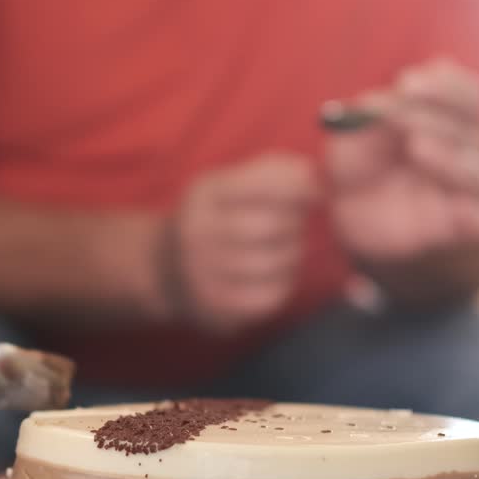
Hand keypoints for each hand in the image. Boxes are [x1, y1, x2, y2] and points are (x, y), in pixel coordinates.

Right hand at [167, 153, 316, 332]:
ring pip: (274, 262)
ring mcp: (204, 272)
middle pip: (270, 226)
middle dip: (294, 224)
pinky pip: (270, 295)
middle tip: (295, 225)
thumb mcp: (230, 184)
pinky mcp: (215, 306)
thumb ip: (272, 172)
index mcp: (205, 195)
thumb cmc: (216, 219)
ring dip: (292, 254)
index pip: (261, 185)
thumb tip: (311, 174)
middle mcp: (199, 232)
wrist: (164, 269)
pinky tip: (276, 274)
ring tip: (286, 248)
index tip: (314, 192)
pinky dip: (284, 282)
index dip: (296, 187)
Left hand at [328, 58, 478, 266]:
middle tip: (396, 117)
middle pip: (470, 128)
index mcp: (447, 116)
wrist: (350, 214)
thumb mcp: (351, 135)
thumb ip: (366, 119)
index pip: (467, 94)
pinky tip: (464, 214)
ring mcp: (464, 187)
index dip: (444, 86)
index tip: (406, 85)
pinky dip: (475, 215)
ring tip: (415, 147)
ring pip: (477, 170)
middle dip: (430, 118)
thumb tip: (375, 107)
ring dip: (450, 157)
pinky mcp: (460, 225)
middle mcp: (464, 148)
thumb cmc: (358, 162)